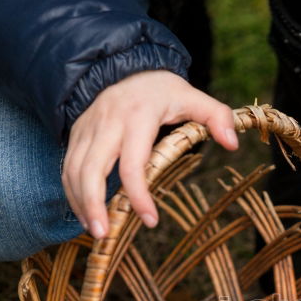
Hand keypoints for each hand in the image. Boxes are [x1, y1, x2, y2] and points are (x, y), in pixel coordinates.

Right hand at [62, 70, 238, 238]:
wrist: (122, 65)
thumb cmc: (160, 88)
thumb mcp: (192, 96)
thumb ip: (216, 116)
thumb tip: (233, 143)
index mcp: (137, 116)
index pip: (133, 163)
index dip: (139, 195)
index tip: (151, 221)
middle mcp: (107, 124)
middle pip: (91, 170)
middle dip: (94, 204)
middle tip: (104, 235)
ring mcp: (87, 130)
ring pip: (74, 171)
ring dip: (81, 204)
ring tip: (96, 231)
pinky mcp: (76, 136)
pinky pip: (68, 168)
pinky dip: (73, 194)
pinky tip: (86, 215)